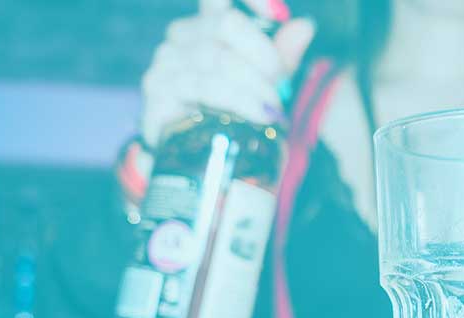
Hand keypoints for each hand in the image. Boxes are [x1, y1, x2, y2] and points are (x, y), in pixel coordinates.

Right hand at [139, 0, 314, 147]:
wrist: (201, 157)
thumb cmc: (234, 112)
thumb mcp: (265, 84)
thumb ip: (283, 55)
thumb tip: (305, 26)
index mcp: (206, 24)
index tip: (277, 15)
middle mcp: (181, 35)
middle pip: (227, 24)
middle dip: (263, 57)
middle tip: (281, 87)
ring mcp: (166, 61)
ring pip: (217, 58)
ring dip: (253, 86)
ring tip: (272, 110)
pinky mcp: (158, 89)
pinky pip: (203, 86)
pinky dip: (237, 100)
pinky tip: (255, 115)